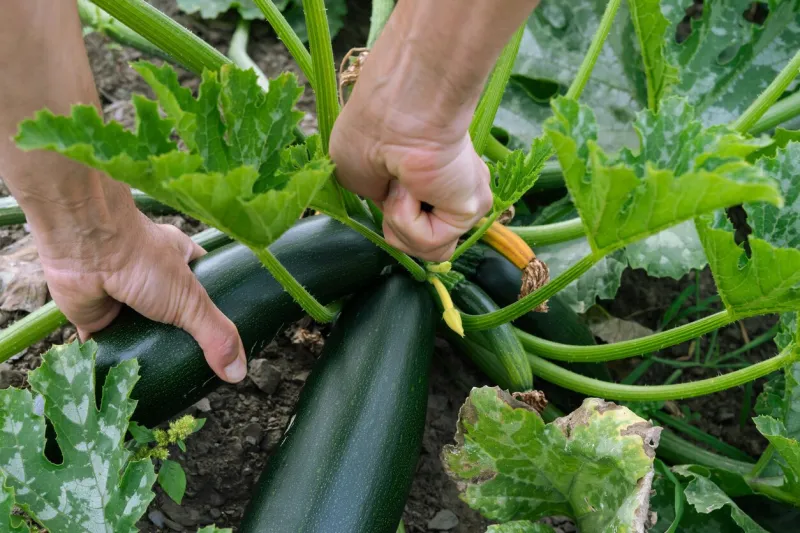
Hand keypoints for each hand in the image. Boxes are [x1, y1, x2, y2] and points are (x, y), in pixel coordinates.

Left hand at [31, 185, 246, 383]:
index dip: (214, 310)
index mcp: (178, 261)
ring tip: (166, 382)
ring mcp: (122, 299)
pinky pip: (109, 346)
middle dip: (180, 339)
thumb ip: (216, 334)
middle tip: (196, 369)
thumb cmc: (143, 260)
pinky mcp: (96, 318)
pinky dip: (115, 361)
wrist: (85, 250)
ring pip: (142, 333)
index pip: (204, 287)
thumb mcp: (192, 299)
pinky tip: (126, 380)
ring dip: (148, 352)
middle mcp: (150, 278)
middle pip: (173, 316)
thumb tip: (238, 372)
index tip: (223, 339)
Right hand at [331, 107, 492, 261]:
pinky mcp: (470, 211)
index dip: (396, 218)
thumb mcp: (357, 177)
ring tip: (403, 183)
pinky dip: (407, 219)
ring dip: (400, 221)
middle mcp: (453, 193)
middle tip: (395, 184)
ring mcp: (464, 203)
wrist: (390, 114)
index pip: (421, 230)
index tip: (389, 181)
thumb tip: (398, 214)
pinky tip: (413, 185)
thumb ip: (381, 204)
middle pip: (427, 248)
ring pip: (426, 251)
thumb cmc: (368, 130)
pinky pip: (428, 243)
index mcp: (432, 182)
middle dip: (397, 226)